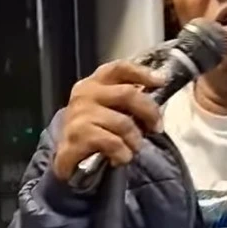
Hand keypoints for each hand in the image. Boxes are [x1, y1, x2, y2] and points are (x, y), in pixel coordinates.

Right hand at [53, 60, 164, 181]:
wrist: (66, 158)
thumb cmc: (92, 132)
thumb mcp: (107, 111)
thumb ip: (126, 102)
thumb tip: (155, 104)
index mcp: (94, 83)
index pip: (120, 69)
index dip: (142, 73)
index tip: (160, 82)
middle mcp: (85, 94)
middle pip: (128, 94)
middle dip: (149, 112)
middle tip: (157, 127)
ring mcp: (79, 114)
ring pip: (123, 123)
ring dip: (135, 140)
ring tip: (134, 149)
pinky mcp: (78, 135)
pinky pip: (113, 142)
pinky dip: (123, 153)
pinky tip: (120, 158)